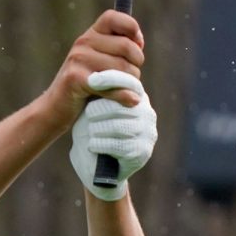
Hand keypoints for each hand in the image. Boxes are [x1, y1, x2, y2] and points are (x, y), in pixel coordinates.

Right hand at [43, 10, 144, 131]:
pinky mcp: (75, 79)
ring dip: (131, 83)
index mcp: (90, 35)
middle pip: (126, 47)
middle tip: (131, 77)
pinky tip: (130, 101)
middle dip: (136, 65)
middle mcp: (83, 43)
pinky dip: (124, 95)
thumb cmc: (85, 88)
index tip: (138, 46)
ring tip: (125, 90)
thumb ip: (118, 51)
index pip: (114, 18)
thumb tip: (139, 44)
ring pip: (122, 67)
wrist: (56, 109)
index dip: (132, 29)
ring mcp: (78, 60)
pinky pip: (111, 84)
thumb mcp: (100, 63)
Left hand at [70, 70, 157, 200]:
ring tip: (89, 131)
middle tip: (88, 116)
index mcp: (138, 100)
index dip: (111, 80)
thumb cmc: (91, 134)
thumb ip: (96, 91)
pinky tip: (92, 145)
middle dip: (100, 110)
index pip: (130, 83)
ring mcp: (147, 134)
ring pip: (119, 125)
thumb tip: (91, 67)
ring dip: (98, 128)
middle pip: (122, 105)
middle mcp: (147, 114)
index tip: (92, 80)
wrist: (95, 169)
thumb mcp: (91, 110)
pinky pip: (118, 144)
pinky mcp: (142, 152)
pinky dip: (100, 144)